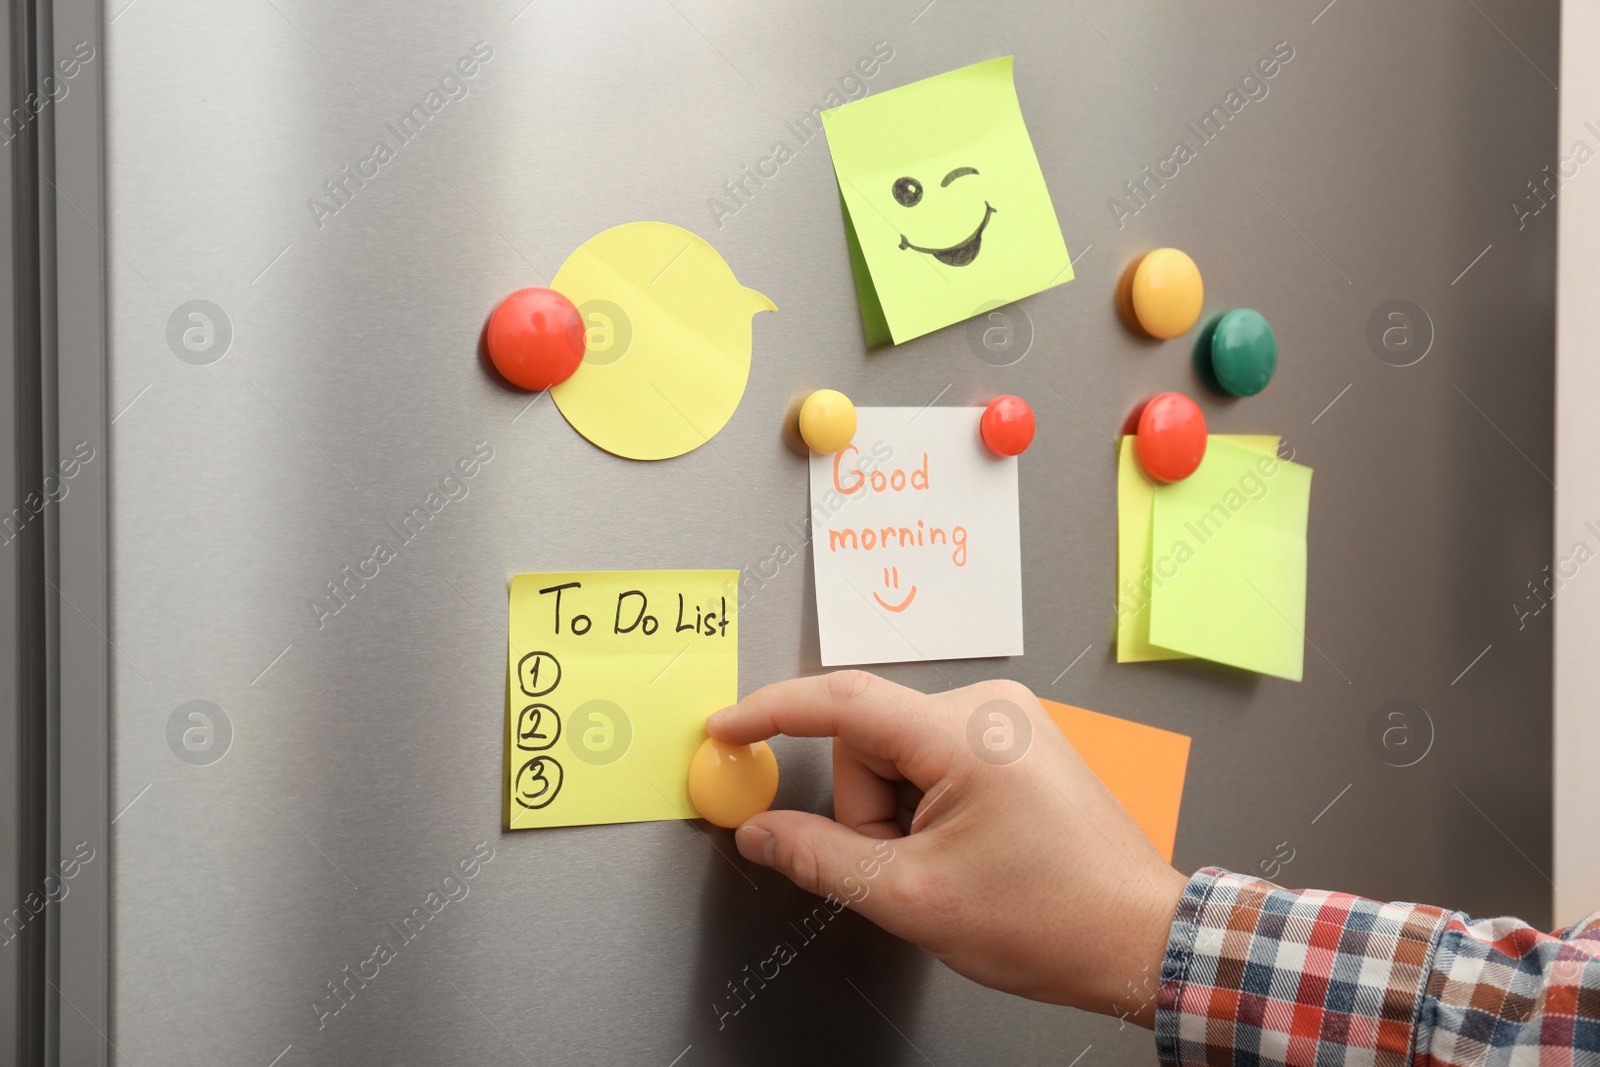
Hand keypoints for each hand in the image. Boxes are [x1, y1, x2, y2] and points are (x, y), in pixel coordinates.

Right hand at [705, 671, 1187, 1025]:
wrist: (1137, 938)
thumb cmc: (1052, 920)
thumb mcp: (913, 898)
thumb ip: (818, 857)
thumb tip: (759, 832)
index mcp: (966, 733)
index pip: (840, 701)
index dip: (769, 713)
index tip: (725, 729)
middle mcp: (990, 707)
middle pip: (868, 741)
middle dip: (866, 811)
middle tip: (907, 870)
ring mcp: (1009, 719)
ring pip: (898, 754)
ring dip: (899, 814)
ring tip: (949, 865)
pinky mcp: (1017, 739)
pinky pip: (935, 758)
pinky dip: (927, 805)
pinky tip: (966, 849)